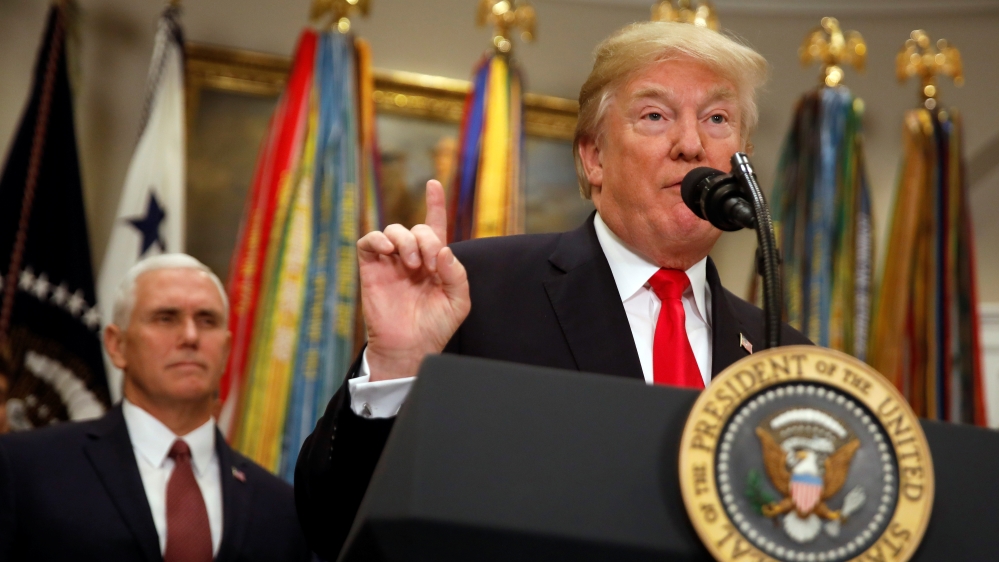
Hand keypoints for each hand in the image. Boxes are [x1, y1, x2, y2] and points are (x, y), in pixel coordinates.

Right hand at [357, 180, 469, 380]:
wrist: (409, 348)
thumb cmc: (435, 326)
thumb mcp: (458, 301)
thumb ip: (456, 273)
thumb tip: (442, 249)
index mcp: (435, 262)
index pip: (435, 226)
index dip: (434, 204)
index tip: (433, 184)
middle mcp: (412, 258)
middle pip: (417, 229)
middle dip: (424, 240)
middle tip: (426, 265)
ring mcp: (391, 263)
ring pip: (393, 230)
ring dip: (406, 240)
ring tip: (411, 264)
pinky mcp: (371, 269)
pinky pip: (369, 242)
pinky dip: (378, 239)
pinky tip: (389, 250)